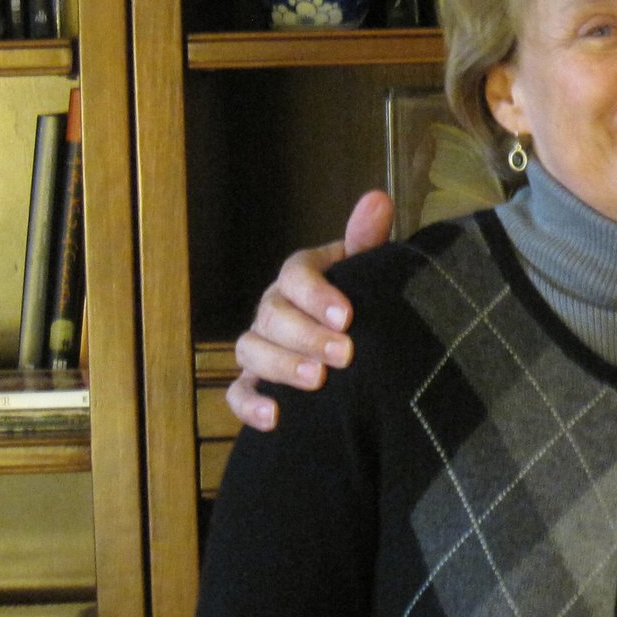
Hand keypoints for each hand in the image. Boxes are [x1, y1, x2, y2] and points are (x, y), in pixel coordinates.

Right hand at [225, 189, 393, 431]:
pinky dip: (251, 405)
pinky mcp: (255, 383)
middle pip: (274, 316)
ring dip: (282, 367)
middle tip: (343, 355)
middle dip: (307, 336)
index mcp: (300, 278)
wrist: (358, 350)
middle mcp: (274, 308)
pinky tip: (275, 418)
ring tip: (317, 383)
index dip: (317, 294)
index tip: (348, 316)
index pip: (296, 274)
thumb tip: (378, 199)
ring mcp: (261, 346)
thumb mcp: (368, 272)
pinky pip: (239, 393)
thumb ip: (368, 240)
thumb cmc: (361, 304)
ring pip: (252, 351)